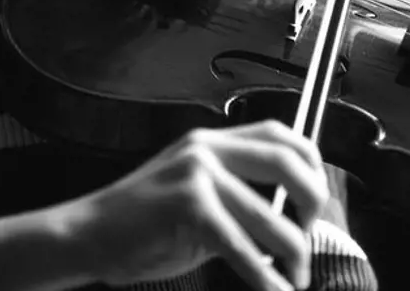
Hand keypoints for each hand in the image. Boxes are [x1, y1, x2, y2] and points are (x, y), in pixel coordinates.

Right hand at [70, 120, 328, 290]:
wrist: (92, 231)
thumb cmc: (147, 218)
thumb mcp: (194, 187)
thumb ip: (237, 190)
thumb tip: (290, 216)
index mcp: (211, 140)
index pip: (277, 133)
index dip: (309, 159)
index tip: (317, 193)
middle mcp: (207, 148)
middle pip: (284, 162)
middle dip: (313, 200)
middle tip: (311, 232)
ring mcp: (197, 175)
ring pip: (270, 215)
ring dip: (294, 252)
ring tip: (295, 276)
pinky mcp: (188, 208)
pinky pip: (242, 247)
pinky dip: (266, 278)